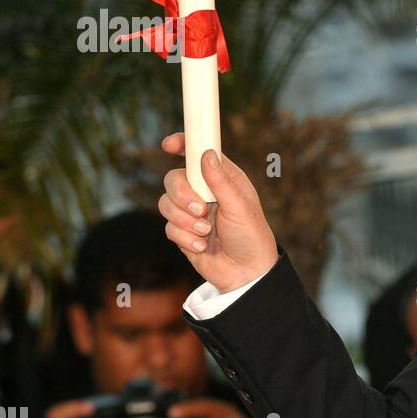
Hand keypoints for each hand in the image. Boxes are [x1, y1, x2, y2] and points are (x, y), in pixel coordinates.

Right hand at [157, 133, 277, 292]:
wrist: (246, 274)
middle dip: (181, 195)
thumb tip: (206, 154)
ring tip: (205, 232)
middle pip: (173, 179)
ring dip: (184, 220)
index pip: (199, 153)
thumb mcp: (240, 207)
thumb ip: (220, 181)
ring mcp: (192, 212)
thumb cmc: (251, 236)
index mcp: (223, 179)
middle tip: (200, 210)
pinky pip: (169, 227)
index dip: (183, 144)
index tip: (169, 145)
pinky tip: (202, 247)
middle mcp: (205, 191)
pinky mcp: (183, 232)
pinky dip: (184, 238)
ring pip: (165, 203)